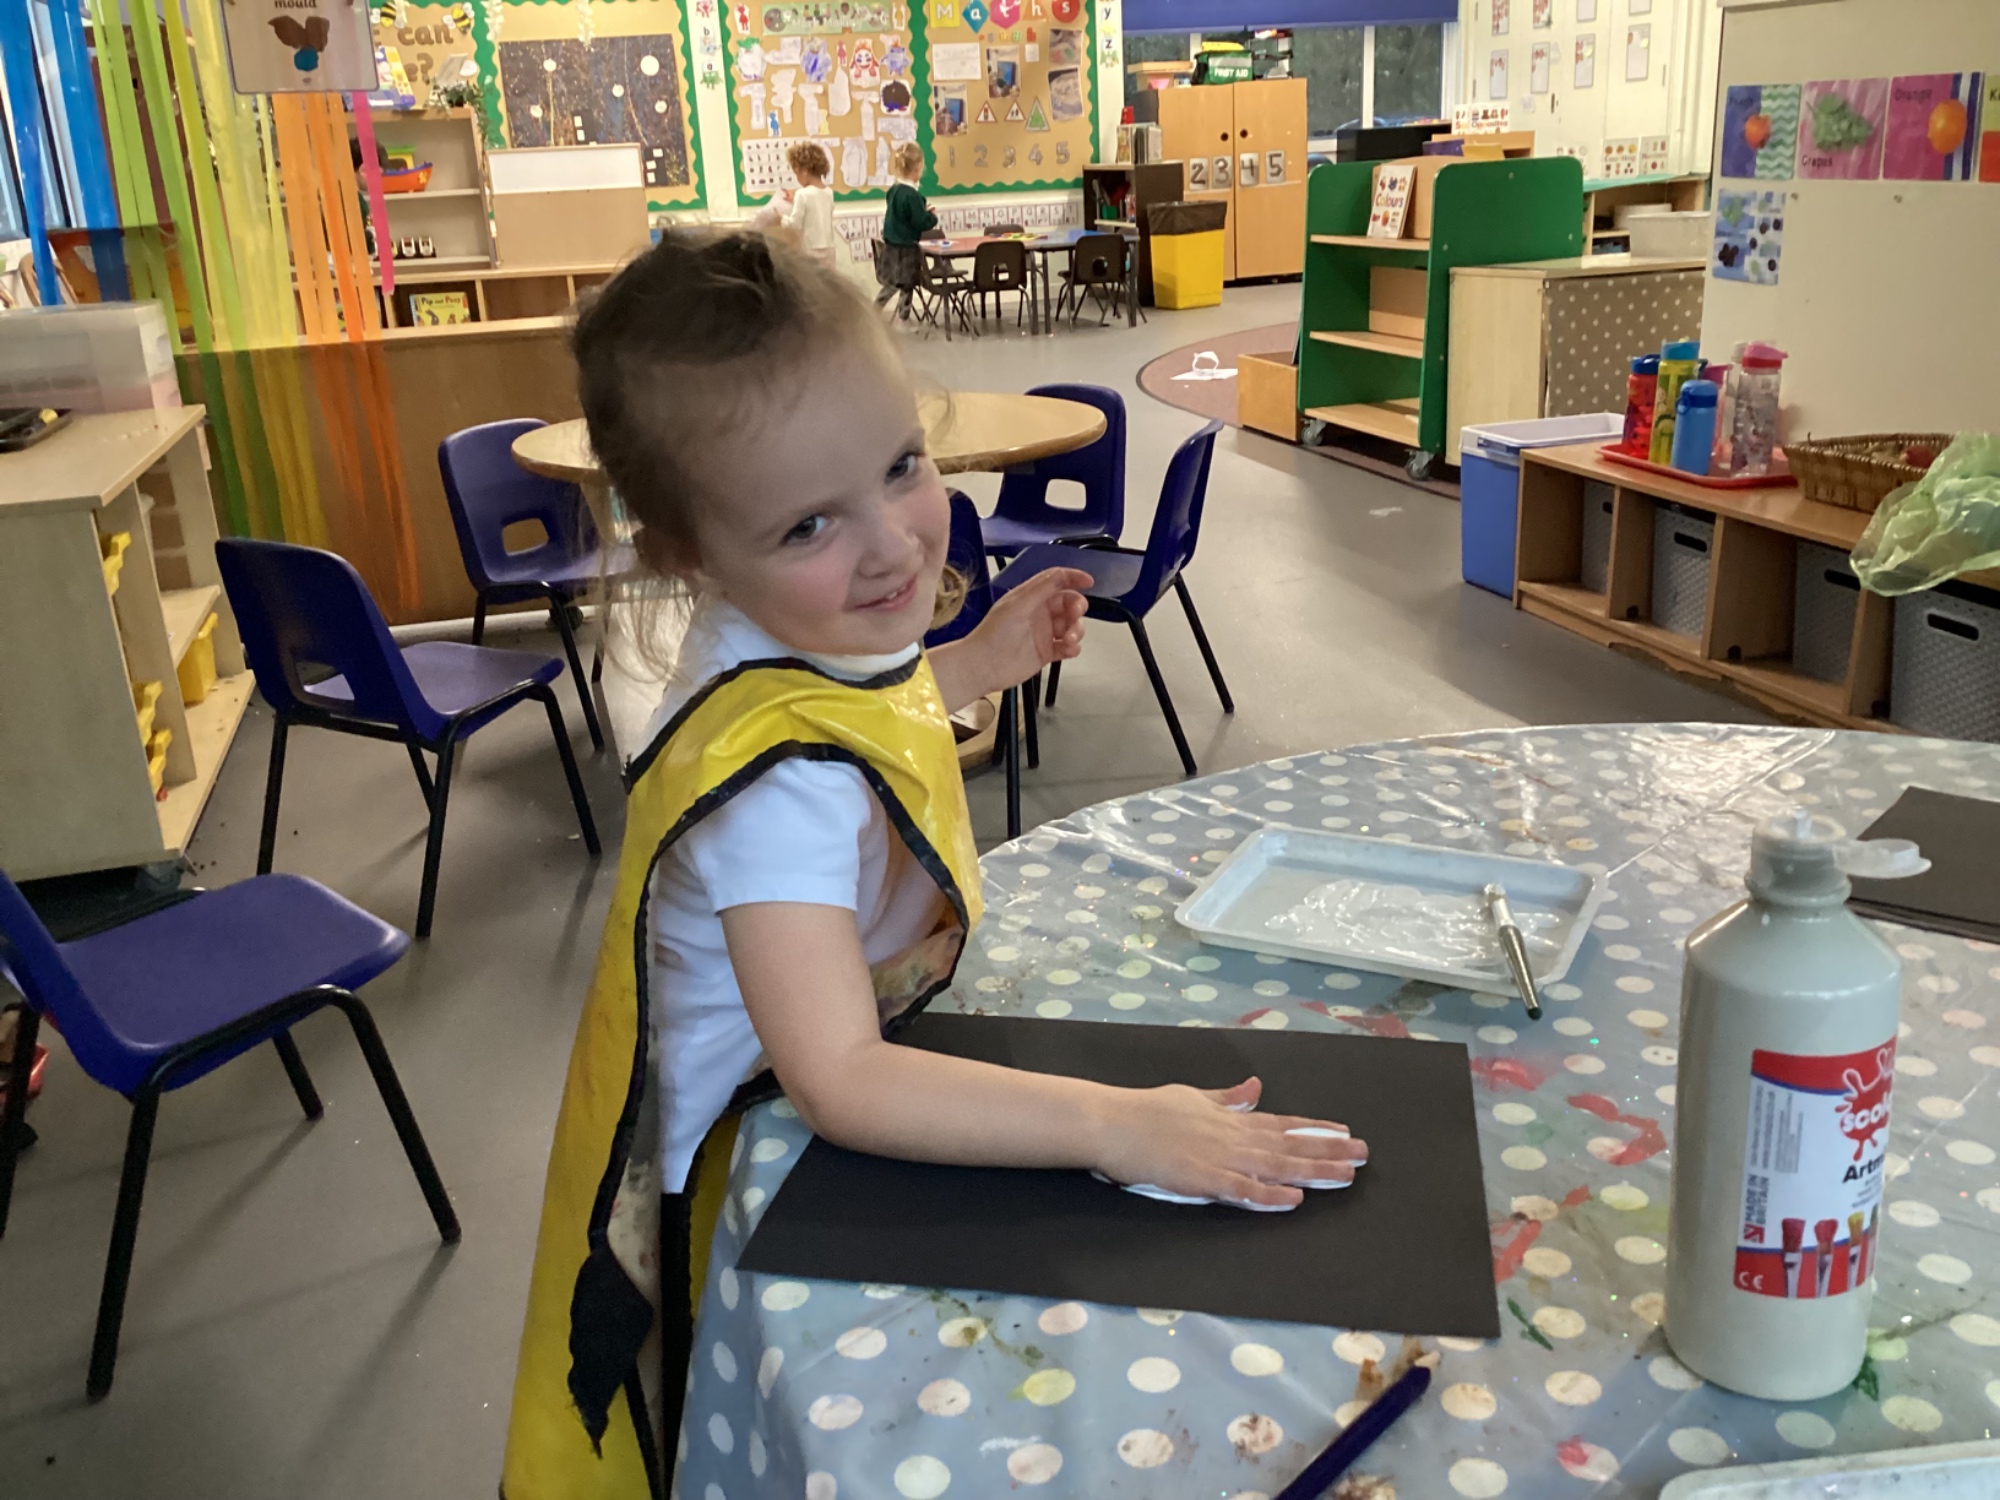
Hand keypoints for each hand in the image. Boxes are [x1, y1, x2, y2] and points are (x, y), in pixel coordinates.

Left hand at [967, 566, 1089, 693]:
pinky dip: (1073, 648)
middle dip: (1077, 608)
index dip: (1073, 578)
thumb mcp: (1019, 604)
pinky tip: (1068, 650)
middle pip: (1069, 603)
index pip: (1057, 581)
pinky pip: (1068, 647)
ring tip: (1067, 640)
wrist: (983, 666)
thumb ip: (1042, 588)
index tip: (1089, 582)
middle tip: (1074, 616)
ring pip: (1071, 626)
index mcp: (1030, 597)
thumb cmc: (994, 634)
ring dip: (1076, 630)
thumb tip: (1063, 574)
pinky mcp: (1046, 652)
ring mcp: (1043, 633)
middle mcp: (1039, 613)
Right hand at [1092, 1077, 1368, 1208]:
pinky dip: (1268, 1195)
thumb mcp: (1192, 1095)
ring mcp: (1218, 1156)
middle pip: (1287, 1145)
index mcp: (1229, 1118)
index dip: (1313, 1130)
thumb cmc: (1146, 1110)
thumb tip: (1255, 1088)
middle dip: (1327, 1151)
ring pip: (1274, 1165)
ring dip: (1310, 1171)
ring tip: (1345, 1176)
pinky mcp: (1201, 1178)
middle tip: (1363, 1155)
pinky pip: (1241, 1190)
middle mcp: (1231, 1135)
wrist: (1111, 1122)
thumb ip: (1226, 1097)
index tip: (1344, 1132)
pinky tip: (1293, 1199)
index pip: (1280, 1124)